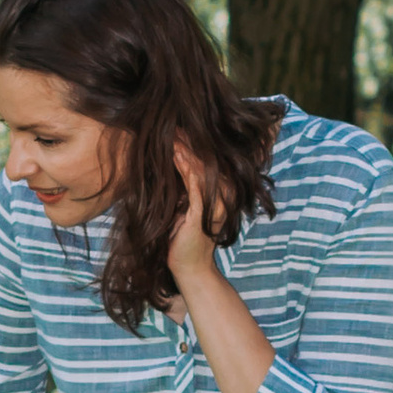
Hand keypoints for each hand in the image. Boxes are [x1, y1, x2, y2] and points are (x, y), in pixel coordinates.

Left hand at [165, 138, 217, 289]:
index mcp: (219, 196)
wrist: (189, 269)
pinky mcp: (202, 214)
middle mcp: (221, 198)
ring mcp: (214, 206)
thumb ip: (184, 190)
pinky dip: (186, 168)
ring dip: (187, 150)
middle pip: (208, 163)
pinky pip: (195, 185)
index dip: (195, 146)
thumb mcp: (183, 209)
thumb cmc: (182, 240)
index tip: (179, 128)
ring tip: (173, 133)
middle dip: (191, 143)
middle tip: (176, 123)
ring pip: (202, 170)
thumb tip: (171, 166)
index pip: (209, 164)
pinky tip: (177, 154)